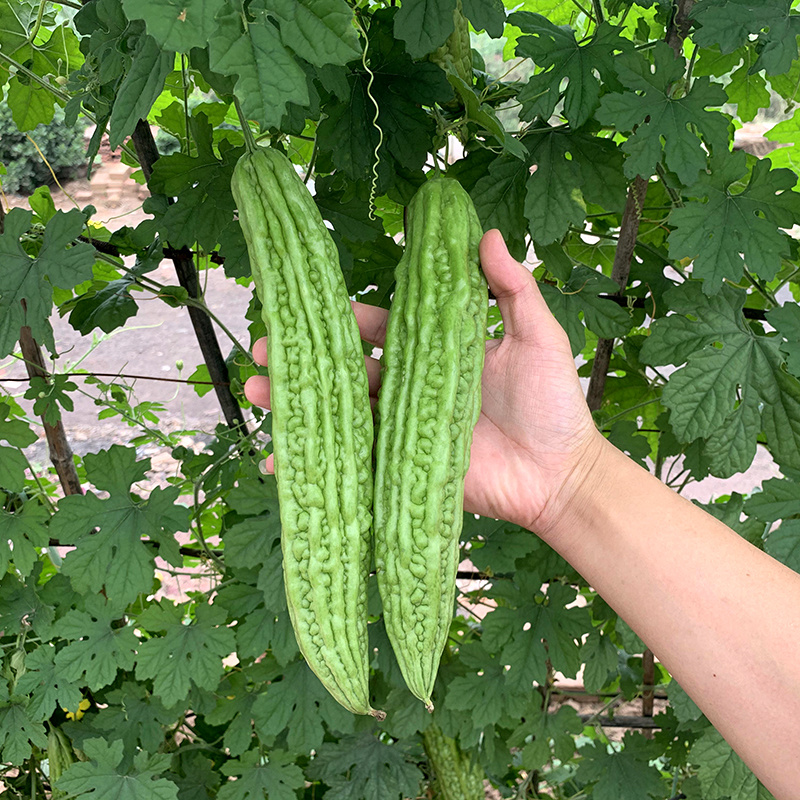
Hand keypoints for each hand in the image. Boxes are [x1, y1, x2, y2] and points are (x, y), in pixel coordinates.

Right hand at [244, 229, 601, 537]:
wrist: (561, 476)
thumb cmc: (553, 405)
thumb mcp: (537, 337)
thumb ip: (513, 288)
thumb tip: (487, 234)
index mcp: (436, 356)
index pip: (383, 330)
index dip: (348, 319)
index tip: (311, 307)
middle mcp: (411, 391)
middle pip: (349, 370)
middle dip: (306, 359)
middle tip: (263, 347)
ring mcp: (403, 431)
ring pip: (341, 411)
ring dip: (297, 401)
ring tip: (257, 391)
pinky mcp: (401, 468)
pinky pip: (353, 461)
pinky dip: (315, 462)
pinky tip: (277, 459)